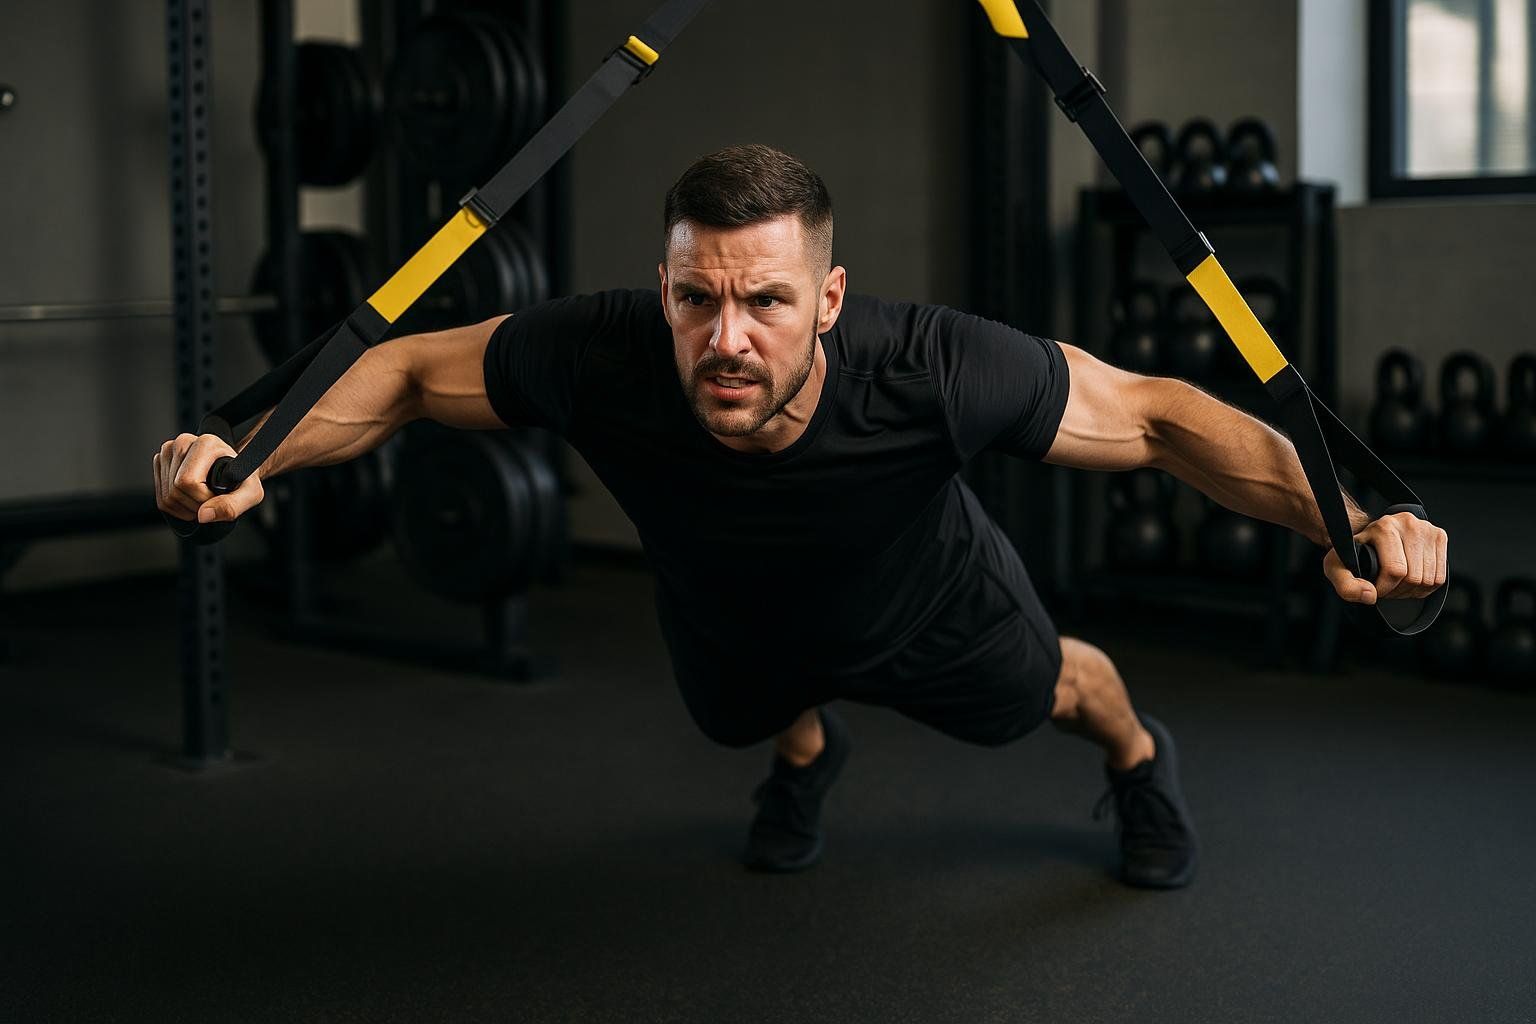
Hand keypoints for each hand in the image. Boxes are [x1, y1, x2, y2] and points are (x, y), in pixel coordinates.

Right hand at [154, 433, 264, 524]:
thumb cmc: (242, 478)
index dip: (204, 499)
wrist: (234, 469)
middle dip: (196, 506)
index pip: (189, 482)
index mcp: (205, 443)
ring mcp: (168, 452)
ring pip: (167, 497)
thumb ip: (233, 505)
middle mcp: (183, 442)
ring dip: (187, 509)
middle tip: (213, 500)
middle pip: (176, 490)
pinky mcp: (160, 463)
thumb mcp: (251, 493)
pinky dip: (178, 508)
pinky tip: (193, 500)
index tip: (219, 497)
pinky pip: (161, 499)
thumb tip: (203, 515)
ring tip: (204, 499)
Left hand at [1322, 511, 1447, 604]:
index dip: (1385, 588)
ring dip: (1412, 590)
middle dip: (1398, 591)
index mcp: (1385, 527)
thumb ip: (1345, 585)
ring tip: (1397, 583)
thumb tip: (1370, 595)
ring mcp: (1427, 529)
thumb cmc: (1355, 552)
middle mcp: (1408, 523)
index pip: (1396, 570)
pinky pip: (1440, 577)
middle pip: (1414, 577)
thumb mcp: (1337, 566)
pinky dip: (1425, 587)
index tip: (1375, 588)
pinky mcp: (1439, 536)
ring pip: (1429, 579)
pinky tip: (1410, 580)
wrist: (1370, 536)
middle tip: (1386, 586)